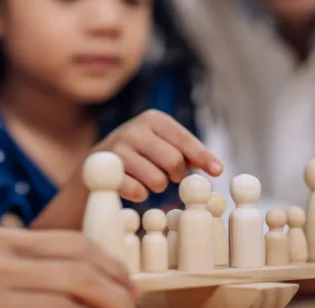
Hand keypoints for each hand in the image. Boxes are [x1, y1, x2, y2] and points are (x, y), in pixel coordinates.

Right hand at [0, 227, 136, 307]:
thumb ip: (16, 262)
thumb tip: (70, 278)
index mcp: (1, 241)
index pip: (73, 244)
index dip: (110, 265)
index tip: (128, 286)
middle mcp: (0, 259)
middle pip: (79, 272)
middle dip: (116, 293)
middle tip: (131, 307)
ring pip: (67, 299)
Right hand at [94, 109, 221, 201]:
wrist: (96, 165)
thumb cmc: (140, 155)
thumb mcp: (162, 145)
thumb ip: (187, 153)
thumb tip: (216, 168)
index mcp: (153, 119)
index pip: (185, 140)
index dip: (203, 157)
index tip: (218, 171)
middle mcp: (134, 129)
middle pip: (174, 161)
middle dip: (177, 175)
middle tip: (171, 177)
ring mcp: (118, 149)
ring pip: (158, 180)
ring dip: (157, 186)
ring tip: (148, 179)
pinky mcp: (106, 171)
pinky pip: (138, 191)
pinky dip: (140, 194)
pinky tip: (134, 187)